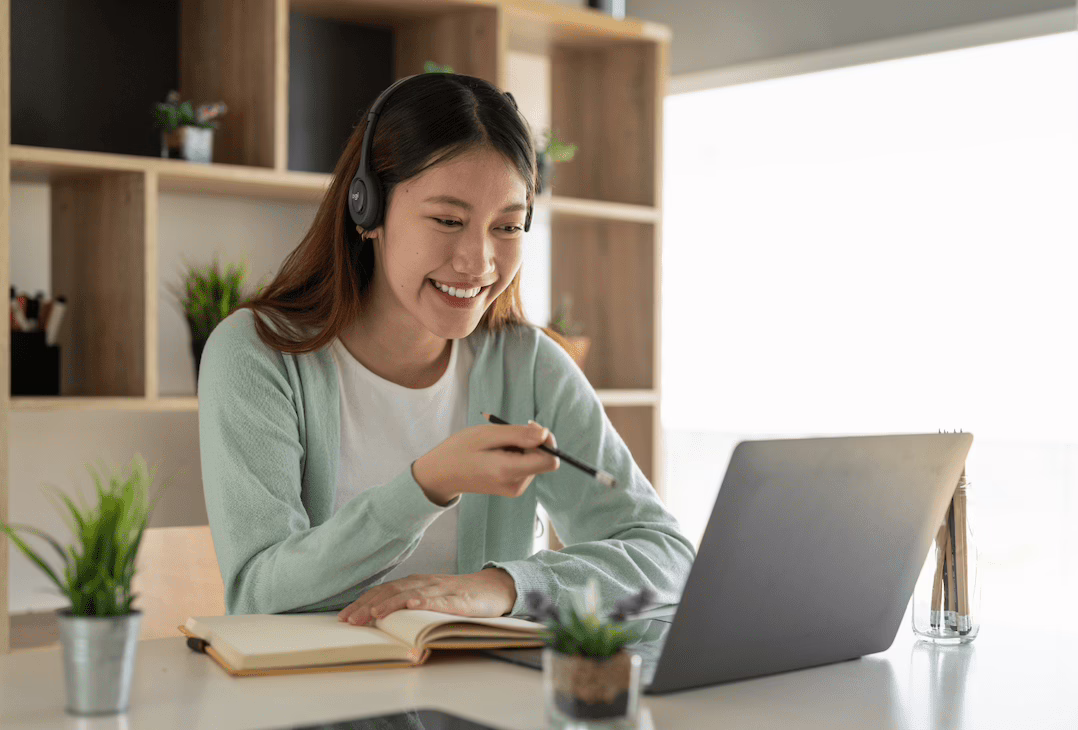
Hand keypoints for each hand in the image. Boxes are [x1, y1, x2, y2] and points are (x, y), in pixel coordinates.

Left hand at [337, 568, 517, 625]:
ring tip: (372, 615)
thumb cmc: (459, 597)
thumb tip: (379, 619)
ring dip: (389, 604)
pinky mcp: (458, 599)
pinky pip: (438, 600)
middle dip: (367, 606)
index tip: (343, 617)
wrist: (493, 589)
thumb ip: (409, 604)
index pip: (383, 591)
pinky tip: (411, 606)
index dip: (362, 603)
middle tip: (348, 621)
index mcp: (415, 583)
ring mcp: (441, 590)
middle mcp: (424, 583)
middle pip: (390, 592)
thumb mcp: (430, 599)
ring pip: (410, 595)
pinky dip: (424, 602)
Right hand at [413, 419, 558, 505]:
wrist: (441, 475)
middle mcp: (516, 485)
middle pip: (543, 459)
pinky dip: (517, 455)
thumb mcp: (486, 435)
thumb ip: (518, 435)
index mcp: (509, 472)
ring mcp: (515, 489)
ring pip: (535, 461)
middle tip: (505, 433)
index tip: (530, 427)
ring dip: (522, 447)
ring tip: (496, 445)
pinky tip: (497, 453)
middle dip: (531, 442)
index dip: (547, 441)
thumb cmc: (459, 450)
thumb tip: (545, 434)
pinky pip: (526, 466)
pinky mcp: (513, 488)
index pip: (550, 461)